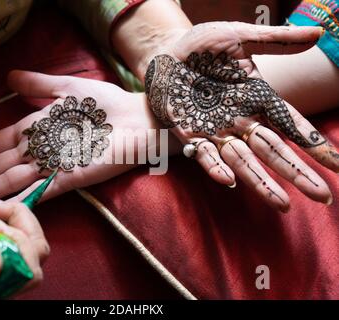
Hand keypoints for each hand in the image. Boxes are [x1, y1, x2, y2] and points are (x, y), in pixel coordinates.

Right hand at [0, 72, 179, 206]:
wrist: (141, 119)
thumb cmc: (106, 103)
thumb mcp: (68, 88)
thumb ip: (39, 84)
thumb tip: (8, 78)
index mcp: (39, 128)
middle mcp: (43, 149)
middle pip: (1, 165)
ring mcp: (58, 165)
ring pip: (16, 180)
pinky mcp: (75, 177)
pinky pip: (45, 189)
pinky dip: (24, 198)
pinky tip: (2, 207)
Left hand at [144, 22, 337, 210]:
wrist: (164, 54)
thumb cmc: (200, 46)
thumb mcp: (238, 38)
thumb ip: (275, 40)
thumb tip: (318, 33)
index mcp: (257, 99)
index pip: (293, 125)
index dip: (314, 144)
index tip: (337, 166)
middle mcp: (241, 120)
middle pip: (274, 151)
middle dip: (297, 173)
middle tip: (323, 197)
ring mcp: (215, 130)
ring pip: (243, 161)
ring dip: (262, 182)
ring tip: (283, 204)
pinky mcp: (190, 135)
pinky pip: (204, 155)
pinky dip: (215, 168)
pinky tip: (229, 181)